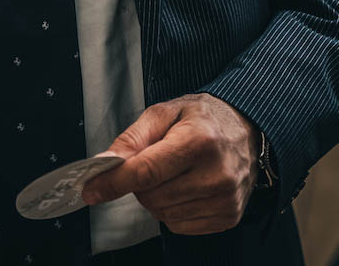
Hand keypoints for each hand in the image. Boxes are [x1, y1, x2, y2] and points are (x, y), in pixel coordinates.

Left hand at [81, 93, 259, 235]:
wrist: (247, 130)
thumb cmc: (204, 118)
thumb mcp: (166, 112)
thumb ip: (134, 136)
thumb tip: (107, 163)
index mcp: (199, 140)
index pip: (147, 170)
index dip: (114, 182)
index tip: (91, 190)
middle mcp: (216, 173)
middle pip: (152, 195)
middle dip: (140, 183)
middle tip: (152, 162)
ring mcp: (225, 199)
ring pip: (163, 214)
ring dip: (156, 197)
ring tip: (174, 172)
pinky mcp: (228, 217)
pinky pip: (179, 226)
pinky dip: (172, 210)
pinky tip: (185, 188)